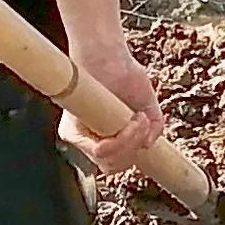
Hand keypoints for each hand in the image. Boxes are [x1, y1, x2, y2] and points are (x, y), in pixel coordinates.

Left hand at [59, 33, 171, 178]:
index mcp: (104, 139)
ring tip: (139, 119)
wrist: (109, 56)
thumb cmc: (125, 76)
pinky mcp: (71, 132)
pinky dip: (122, 140)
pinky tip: (132, 121)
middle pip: (114, 167)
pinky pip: (100, 151)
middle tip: (144, 124)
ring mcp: (79, 139)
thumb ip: (154, 127)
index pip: (117, 164)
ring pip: (108, 162)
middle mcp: (89, 141)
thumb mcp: (146, 105)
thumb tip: (149, 145)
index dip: (134, 154)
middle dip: (135, 148)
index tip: (146, 136)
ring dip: (131, 143)